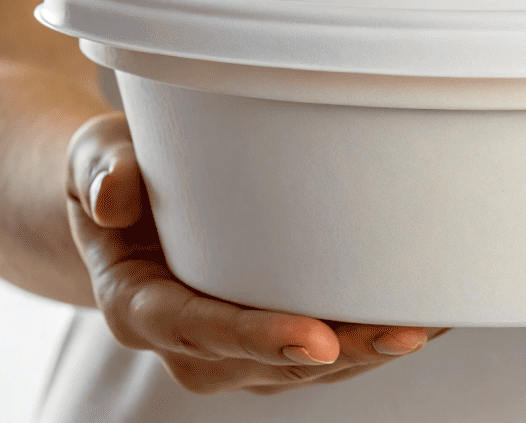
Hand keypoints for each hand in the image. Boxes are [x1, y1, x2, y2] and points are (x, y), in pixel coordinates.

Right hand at [66, 112, 450, 394]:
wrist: (125, 209)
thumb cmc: (117, 173)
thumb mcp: (94, 157)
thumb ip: (103, 170)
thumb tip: (115, 196)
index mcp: (139, 305)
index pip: (198, 329)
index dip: (257, 337)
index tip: (315, 338)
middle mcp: (187, 343)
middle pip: (269, 360)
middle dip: (341, 352)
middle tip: (405, 332)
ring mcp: (230, 352)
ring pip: (306, 367)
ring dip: (368, 351)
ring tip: (430, 321)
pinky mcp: (267, 343)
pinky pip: (321, 354)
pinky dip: (368, 339)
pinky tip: (419, 314)